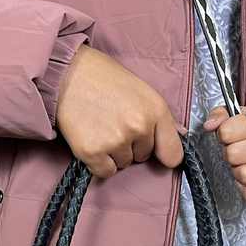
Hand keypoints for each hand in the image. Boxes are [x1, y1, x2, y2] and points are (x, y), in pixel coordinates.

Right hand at [56, 45, 183, 177]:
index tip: (156, 152)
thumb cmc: (103, 79)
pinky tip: (92, 140)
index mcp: (155, 110)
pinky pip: (105, 172)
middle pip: (143, 157)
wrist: (66, 74)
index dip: (163, 154)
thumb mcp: (141, 91)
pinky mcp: (93, 152)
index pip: (173, 154)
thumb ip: (161, 118)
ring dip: (113, 153)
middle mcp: (139, 127)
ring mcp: (116, 141)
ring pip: (123, 164)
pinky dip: (98, 162)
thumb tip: (179, 138)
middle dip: (131, 145)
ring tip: (100, 127)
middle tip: (113, 122)